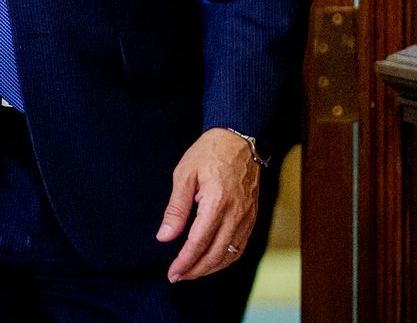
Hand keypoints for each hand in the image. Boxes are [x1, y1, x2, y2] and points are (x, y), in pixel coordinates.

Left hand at [155, 128, 260, 281]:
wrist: (239, 140)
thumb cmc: (209, 153)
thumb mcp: (184, 175)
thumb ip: (175, 209)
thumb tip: (164, 237)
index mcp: (217, 201)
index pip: (199, 242)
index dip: (185, 262)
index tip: (172, 273)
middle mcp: (236, 213)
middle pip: (216, 255)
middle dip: (195, 270)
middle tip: (178, 276)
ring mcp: (247, 217)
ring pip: (230, 255)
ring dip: (210, 268)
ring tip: (191, 272)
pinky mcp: (252, 217)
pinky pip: (240, 247)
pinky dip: (226, 259)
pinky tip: (212, 261)